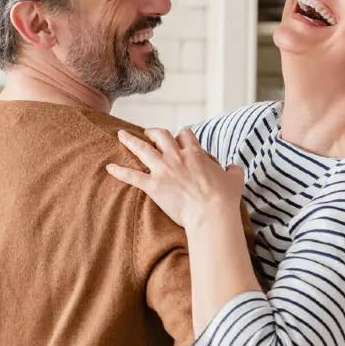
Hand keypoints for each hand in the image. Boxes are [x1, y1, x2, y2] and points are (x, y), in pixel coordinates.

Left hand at [106, 128, 244, 229]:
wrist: (211, 213)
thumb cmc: (224, 198)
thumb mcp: (235, 179)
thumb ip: (233, 169)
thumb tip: (234, 167)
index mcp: (195, 153)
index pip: (185, 135)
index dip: (181, 135)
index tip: (178, 137)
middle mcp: (177, 156)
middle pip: (161, 135)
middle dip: (153, 132)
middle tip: (148, 133)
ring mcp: (163, 170)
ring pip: (142, 148)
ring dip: (130, 140)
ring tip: (120, 135)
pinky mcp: (153, 185)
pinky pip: (132, 176)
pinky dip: (119, 171)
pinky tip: (108, 168)